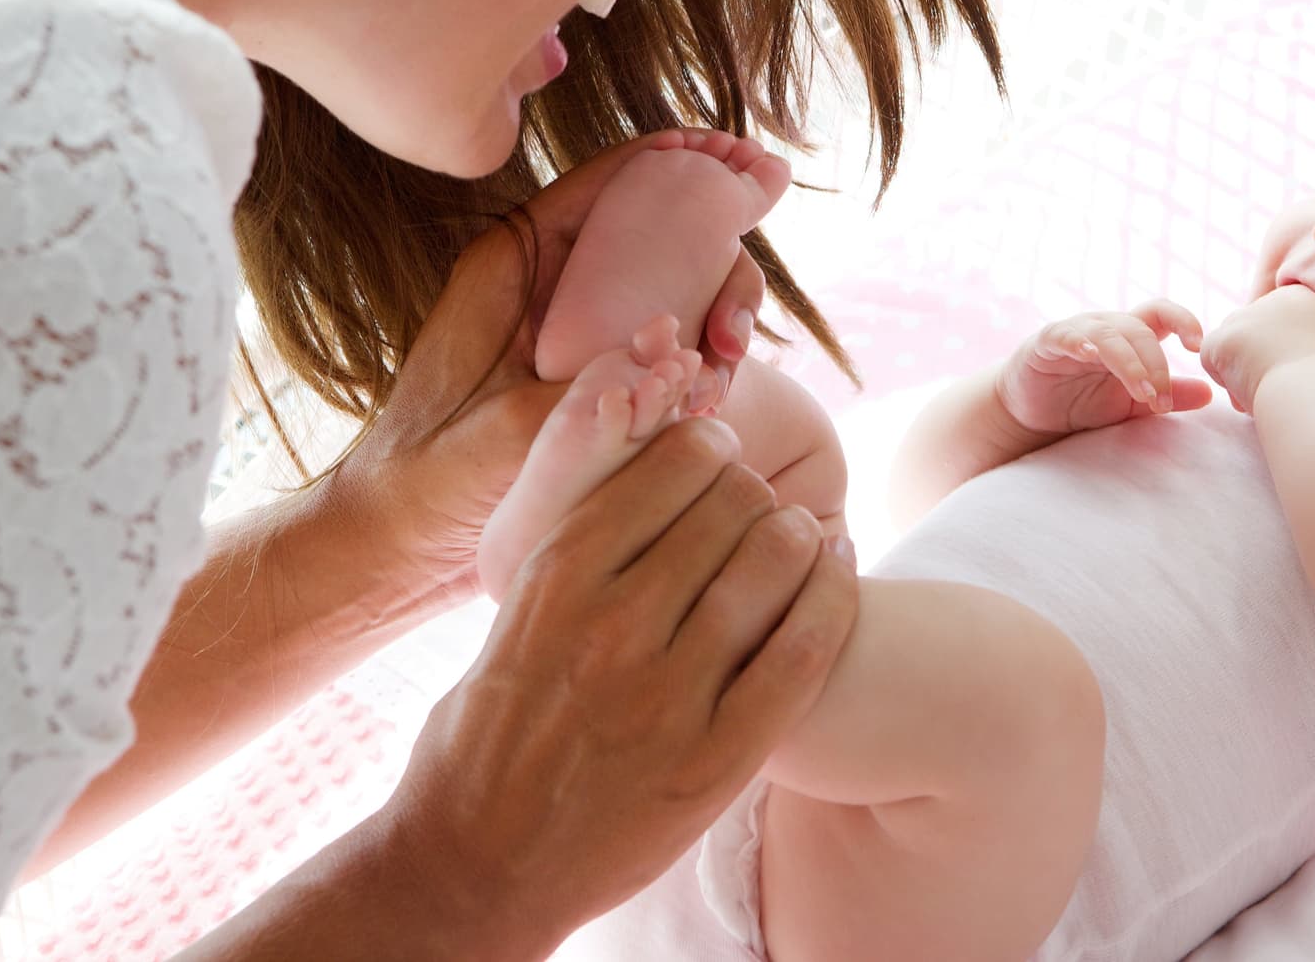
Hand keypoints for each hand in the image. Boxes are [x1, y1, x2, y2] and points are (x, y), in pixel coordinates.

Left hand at [329, 132, 767, 602]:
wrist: (391, 542)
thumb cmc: (430, 480)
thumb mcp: (514, 430)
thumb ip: (599, 390)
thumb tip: (680, 361)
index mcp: (513, 263)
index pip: (608, 180)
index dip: (681, 160)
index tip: (738, 159)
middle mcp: (546, 283)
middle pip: (658, 233)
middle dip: (720, 265)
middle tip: (736, 332)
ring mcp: (571, 327)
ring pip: (672, 290)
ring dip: (716, 321)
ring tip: (727, 372)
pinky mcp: (588, 373)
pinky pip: (660, 344)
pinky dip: (697, 363)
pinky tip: (712, 398)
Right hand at [373, 417, 857, 950]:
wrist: (474, 869)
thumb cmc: (486, 736)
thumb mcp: (512, 619)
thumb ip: (577, 555)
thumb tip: (652, 476)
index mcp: (555, 580)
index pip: (666, 468)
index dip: (707, 447)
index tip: (719, 452)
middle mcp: (613, 627)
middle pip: (730, 505)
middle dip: (753, 490)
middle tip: (758, 502)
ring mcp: (668, 696)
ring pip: (773, 564)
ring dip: (798, 534)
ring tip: (800, 534)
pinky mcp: (716, 760)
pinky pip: (803, 654)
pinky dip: (834, 598)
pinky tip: (840, 570)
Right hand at [996, 299, 1212, 435]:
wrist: (1032, 415)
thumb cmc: (1084, 403)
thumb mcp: (1132, 404)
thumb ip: (1167, 396)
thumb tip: (1209, 393)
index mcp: (1130, 337)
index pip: (1162, 315)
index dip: (1183, 321)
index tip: (1199, 345)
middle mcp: (1106, 328)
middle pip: (1140, 330)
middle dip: (1156, 366)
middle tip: (1161, 402)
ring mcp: (1076, 332)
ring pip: (1110, 335)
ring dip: (1130, 364)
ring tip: (1142, 395)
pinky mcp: (1047, 343)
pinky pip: (1066, 335)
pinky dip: (1080, 343)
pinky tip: (1091, 356)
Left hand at [1200, 284, 1314, 413]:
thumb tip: (1304, 339)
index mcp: (1301, 298)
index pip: (1278, 323)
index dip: (1283, 352)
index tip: (1300, 373)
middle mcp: (1269, 300)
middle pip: (1254, 333)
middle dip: (1260, 360)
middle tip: (1283, 386)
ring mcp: (1243, 317)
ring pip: (1233, 347)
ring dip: (1244, 372)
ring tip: (1269, 391)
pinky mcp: (1222, 339)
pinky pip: (1211, 360)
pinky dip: (1226, 381)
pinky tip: (1249, 391)